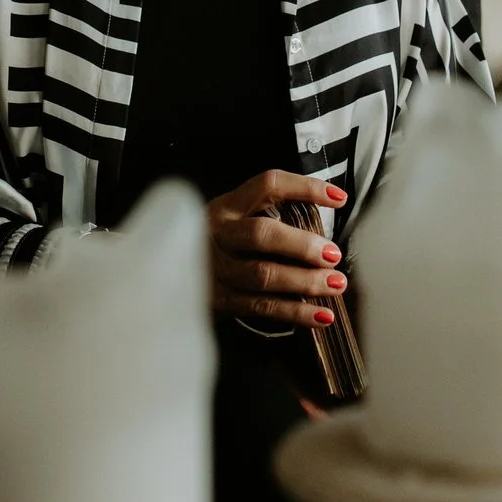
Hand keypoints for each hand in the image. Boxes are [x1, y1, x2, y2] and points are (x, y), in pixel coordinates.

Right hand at [206, 169, 350, 329]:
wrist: (162, 276)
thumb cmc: (214, 244)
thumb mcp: (231, 220)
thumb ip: (265, 216)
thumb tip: (325, 225)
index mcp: (226, 206)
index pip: (268, 185)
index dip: (305, 187)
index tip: (339, 198)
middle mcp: (218, 234)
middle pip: (262, 235)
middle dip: (302, 245)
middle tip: (333, 254)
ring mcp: (216, 269)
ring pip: (264, 275)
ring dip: (305, 281)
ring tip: (336, 284)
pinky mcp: (219, 300)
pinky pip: (262, 307)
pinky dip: (295, 312)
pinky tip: (321, 316)